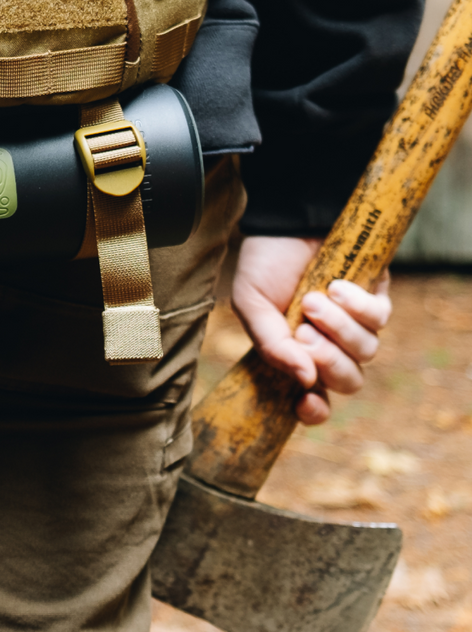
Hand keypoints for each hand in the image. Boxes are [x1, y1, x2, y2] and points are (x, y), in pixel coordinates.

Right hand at [231, 235, 390, 425]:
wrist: (286, 220)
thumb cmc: (264, 263)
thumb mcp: (251, 305)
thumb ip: (272, 345)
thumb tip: (304, 381)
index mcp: (296, 354)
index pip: (314, 400)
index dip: (315, 411)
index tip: (307, 402)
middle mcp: (329, 345)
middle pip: (347, 381)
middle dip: (329, 362)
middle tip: (304, 334)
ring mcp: (354, 325)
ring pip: (366, 352)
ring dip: (338, 328)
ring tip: (313, 300)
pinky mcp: (375, 300)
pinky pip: (380, 319)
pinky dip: (358, 307)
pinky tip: (336, 286)